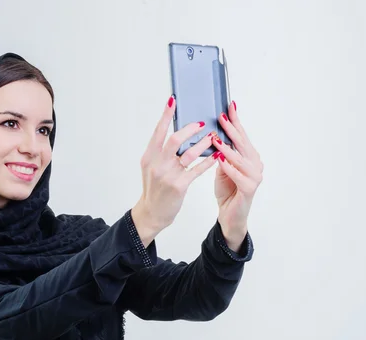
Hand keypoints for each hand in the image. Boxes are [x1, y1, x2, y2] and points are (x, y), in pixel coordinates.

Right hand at [131, 96, 218, 246]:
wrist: (152, 212)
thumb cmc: (154, 188)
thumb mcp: (151, 167)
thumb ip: (160, 152)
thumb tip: (177, 133)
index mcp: (149, 157)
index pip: (158, 131)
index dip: (166, 115)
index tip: (173, 101)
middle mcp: (157, 164)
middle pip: (175, 139)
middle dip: (190, 129)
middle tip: (201, 124)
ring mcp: (168, 175)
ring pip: (189, 153)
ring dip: (203, 144)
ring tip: (212, 138)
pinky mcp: (179, 186)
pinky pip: (197, 170)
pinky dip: (208, 161)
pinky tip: (217, 155)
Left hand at [211, 101, 262, 250]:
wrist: (230, 215)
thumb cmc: (226, 190)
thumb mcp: (222, 167)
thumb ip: (221, 152)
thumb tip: (213, 134)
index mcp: (249, 157)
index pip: (241, 135)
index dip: (235, 121)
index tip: (229, 105)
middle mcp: (255, 164)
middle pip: (243, 143)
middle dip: (232, 129)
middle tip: (222, 116)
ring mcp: (255, 177)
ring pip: (241, 159)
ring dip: (228, 148)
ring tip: (216, 139)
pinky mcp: (249, 189)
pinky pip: (239, 176)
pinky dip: (229, 167)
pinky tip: (220, 160)